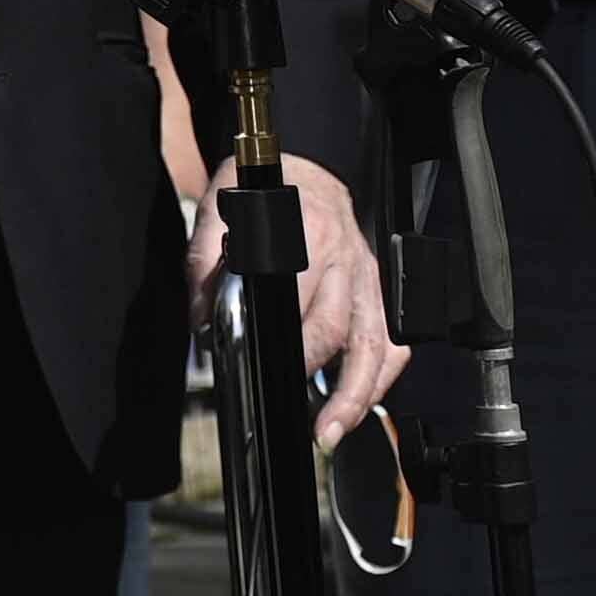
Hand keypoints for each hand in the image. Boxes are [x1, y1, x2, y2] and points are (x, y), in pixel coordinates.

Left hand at [186, 153, 408, 443]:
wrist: (308, 162)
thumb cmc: (262, 187)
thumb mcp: (219, 207)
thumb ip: (205, 260)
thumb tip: (203, 321)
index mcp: (303, 232)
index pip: (290, 295)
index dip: (275, 338)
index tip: (255, 368)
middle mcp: (343, 257)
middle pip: (333, 328)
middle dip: (309, 374)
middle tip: (288, 415)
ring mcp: (366, 275)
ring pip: (374, 344)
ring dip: (355, 395)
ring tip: (329, 432)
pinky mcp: (378, 290)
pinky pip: (392, 342)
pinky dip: (380, 379)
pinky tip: (358, 407)